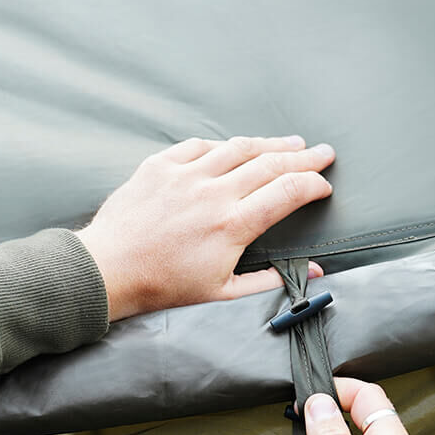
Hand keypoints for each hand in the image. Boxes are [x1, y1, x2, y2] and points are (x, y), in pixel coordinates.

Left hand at [76, 135, 333, 320]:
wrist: (110, 270)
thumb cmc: (164, 286)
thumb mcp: (223, 291)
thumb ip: (271, 278)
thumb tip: (316, 272)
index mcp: (232, 224)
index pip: (288, 191)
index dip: (313, 184)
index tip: (324, 185)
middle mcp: (213, 193)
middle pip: (271, 163)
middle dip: (304, 157)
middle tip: (324, 152)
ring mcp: (185, 175)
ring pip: (238, 147)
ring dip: (269, 143)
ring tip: (290, 143)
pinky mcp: (159, 165)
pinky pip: (199, 146)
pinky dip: (223, 145)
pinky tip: (236, 147)